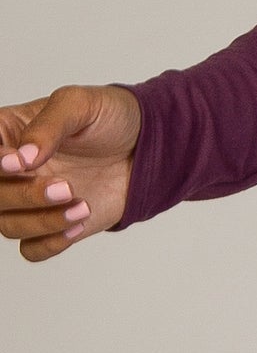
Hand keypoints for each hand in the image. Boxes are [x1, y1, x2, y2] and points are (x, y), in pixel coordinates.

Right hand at [0, 85, 141, 261]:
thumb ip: (49, 125)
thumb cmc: (109, 117)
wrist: (146, 145)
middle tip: (64, 187)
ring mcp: (29, 200)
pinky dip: (50, 242)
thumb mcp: (81, 104)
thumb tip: (22, 156)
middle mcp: (11, 171)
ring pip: (8, 226)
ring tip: (82, 206)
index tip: (17, 164)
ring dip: (42, 222)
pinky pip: (32, 248)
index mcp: (7, 134)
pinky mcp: (50, 224)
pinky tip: (78, 224)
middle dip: (23, 196)